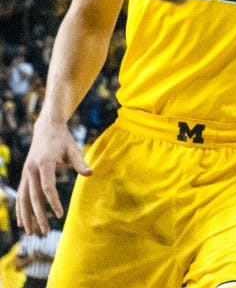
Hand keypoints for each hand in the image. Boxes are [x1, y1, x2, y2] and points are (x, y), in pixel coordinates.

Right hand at [16, 117, 92, 234]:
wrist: (46, 128)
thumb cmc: (63, 139)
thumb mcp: (73, 148)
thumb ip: (80, 162)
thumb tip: (90, 174)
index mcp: (44, 163)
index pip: (47, 187)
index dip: (53, 202)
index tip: (60, 214)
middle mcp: (31, 169)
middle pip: (33, 197)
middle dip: (38, 215)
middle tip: (45, 231)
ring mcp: (26, 173)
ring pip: (23, 198)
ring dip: (27, 216)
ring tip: (32, 232)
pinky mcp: (25, 175)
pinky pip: (21, 195)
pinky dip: (21, 209)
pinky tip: (23, 222)